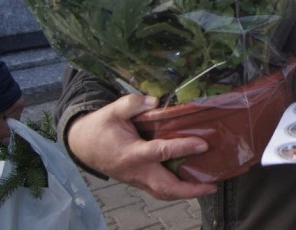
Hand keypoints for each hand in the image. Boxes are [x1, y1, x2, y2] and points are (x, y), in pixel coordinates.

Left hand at [0, 96, 24, 145]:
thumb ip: (1, 131)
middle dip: (0, 119)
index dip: (5, 128)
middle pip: (10, 116)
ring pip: (6, 109)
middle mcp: (19, 100)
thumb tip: (8, 143)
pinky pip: (4, 101)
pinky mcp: (7, 89)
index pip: (14, 123)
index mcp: (19, 107)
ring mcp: (13, 94)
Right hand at [67, 95, 216, 199]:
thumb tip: (154, 101)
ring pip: (163, 194)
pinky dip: (177, 190)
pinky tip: (193, 183)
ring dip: (186, 194)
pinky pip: (160, 190)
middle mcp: (136, 171)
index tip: (202, 144)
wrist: (83, 145)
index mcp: (131, 153)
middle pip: (165, 187)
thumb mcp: (112, 110)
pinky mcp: (140, 181)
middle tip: (212, 185)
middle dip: (189, 190)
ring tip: (208, 187)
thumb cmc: (100, 127)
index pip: (160, 152)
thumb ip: (133, 103)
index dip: (182, 148)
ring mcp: (138, 179)